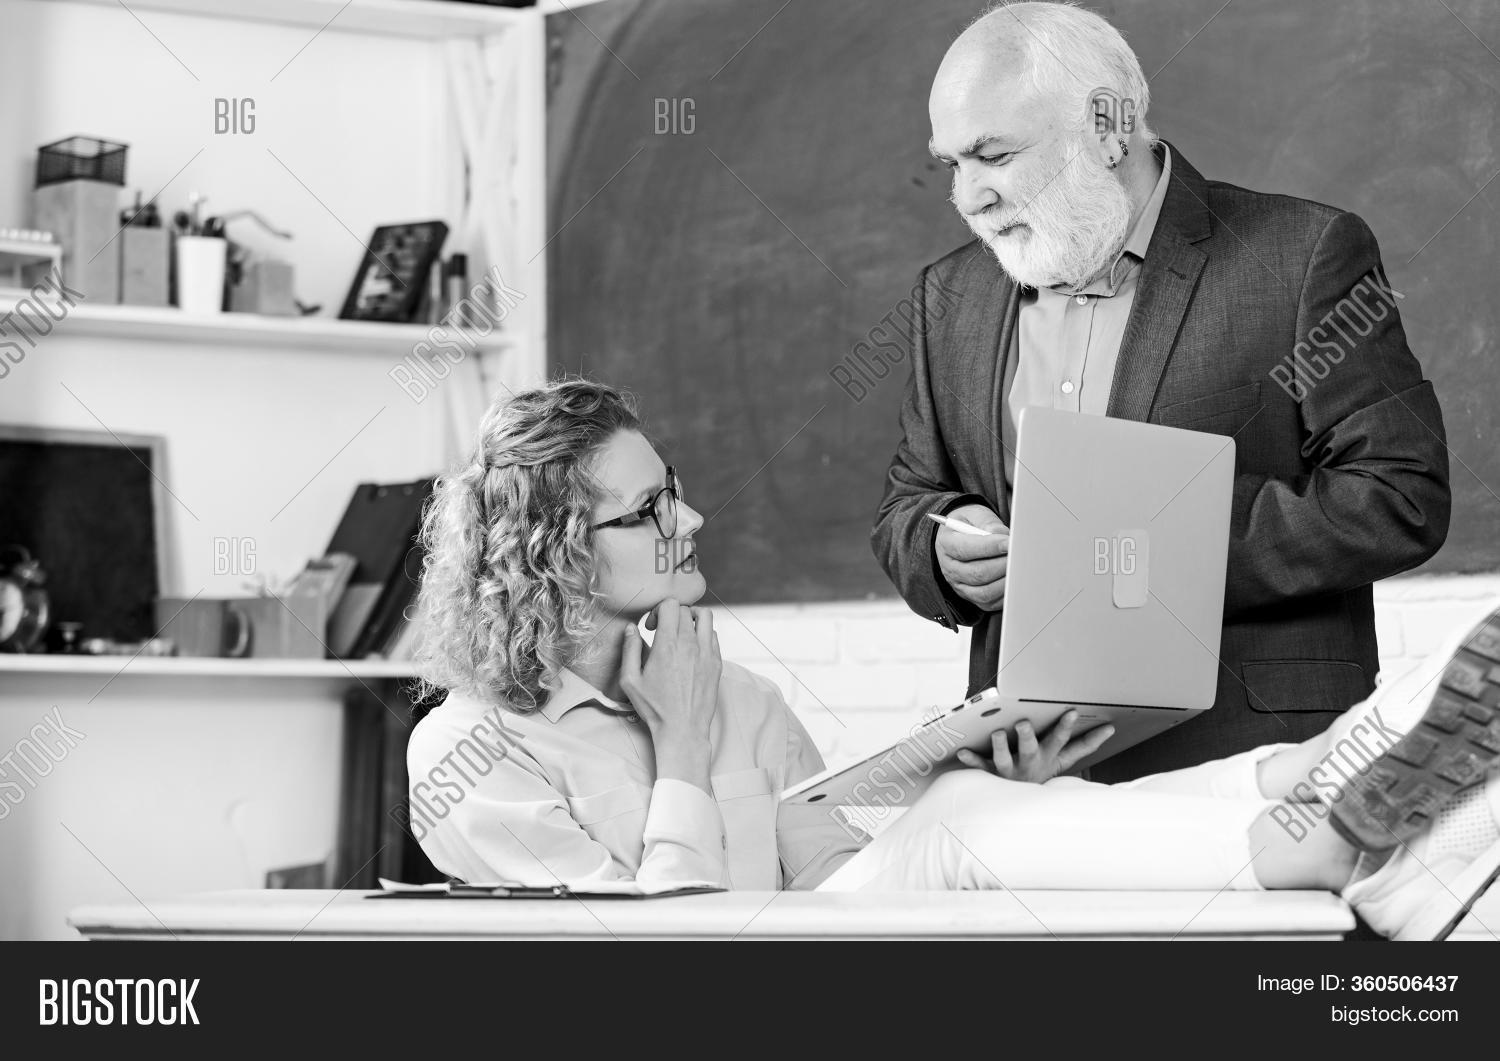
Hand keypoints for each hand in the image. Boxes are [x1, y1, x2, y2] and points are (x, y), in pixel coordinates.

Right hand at [620, 599, 720, 751]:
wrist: (682, 729)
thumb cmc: (655, 708)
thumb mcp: (631, 680)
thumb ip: (629, 649)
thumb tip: (631, 628)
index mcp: (668, 645)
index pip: (671, 605)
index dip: (658, 610)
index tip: (652, 627)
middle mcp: (690, 645)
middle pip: (685, 609)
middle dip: (671, 614)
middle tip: (662, 631)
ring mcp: (707, 653)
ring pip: (706, 616)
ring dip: (691, 617)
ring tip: (681, 631)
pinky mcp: (717, 663)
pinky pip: (714, 635)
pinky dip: (703, 633)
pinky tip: (692, 647)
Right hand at [934, 504, 1009, 610]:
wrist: (962, 537)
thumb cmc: (970, 525)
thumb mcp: (975, 514)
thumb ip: (987, 522)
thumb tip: (1001, 535)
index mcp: (946, 545)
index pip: (965, 548)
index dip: (990, 546)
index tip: (1009, 542)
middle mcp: (950, 568)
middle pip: (976, 573)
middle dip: (1002, 565)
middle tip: (1019, 556)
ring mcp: (960, 586)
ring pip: (984, 591)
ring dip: (1004, 581)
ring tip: (1019, 569)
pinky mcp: (972, 598)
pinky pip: (989, 602)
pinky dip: (1004, 594)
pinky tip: (1014, 581)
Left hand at [955, 711, 1114, 783]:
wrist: (1019, 806)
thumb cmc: (1040, 773)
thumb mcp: (1064, 761)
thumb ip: (1085, 745)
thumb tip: (1110, 729)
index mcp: (1049, 757)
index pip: (1064, 743)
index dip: (1066, 728)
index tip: (1073, 712)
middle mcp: (1030, 763)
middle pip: (1031, 748)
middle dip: (1028, 736)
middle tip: (1024, 723)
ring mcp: (1010, 770)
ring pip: (1004, 758)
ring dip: (1000, 746)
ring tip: (996, 733)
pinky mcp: (991, 774)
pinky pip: (979, 766)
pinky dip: (971, 759)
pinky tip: (961, 751)